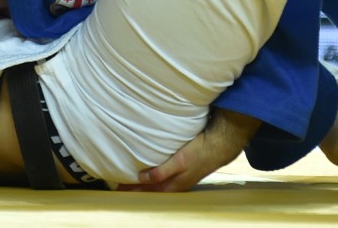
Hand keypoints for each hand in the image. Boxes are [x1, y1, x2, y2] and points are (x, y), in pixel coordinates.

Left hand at [117, 109, 259, 192]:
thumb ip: (162, 171)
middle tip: (119, 188)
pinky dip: (153, 179)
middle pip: (151, 190)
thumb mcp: (181, 161)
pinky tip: (149, 175)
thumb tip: (143, 178)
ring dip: (144, 186)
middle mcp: (175, 184)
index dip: (134, 190)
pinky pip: (163, 179)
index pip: (148, 190)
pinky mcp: (183, 172)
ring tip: (130, 184)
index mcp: (173, 184)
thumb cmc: (199, 152)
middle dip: (136, 190)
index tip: (118, 189)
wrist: (219, 146)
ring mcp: (179, 179)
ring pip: (157, 186)